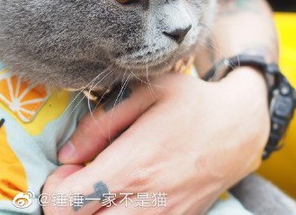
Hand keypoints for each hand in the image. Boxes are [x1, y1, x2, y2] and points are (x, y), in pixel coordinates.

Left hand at [42, 68, 268, 213]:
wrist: (240, 128)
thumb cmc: (190, 103)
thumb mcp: (144, 93)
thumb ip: (98, 123)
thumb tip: (66, 154)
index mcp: (131, 167)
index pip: (63, 205)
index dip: (55, 187)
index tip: (71, 165)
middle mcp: (145, 202)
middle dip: (71, 202)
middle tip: (85, 176)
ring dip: (94, 210)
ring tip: (107, 184)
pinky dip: (119, 213)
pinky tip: (128, 193)